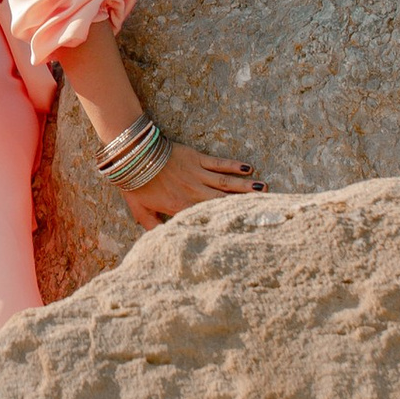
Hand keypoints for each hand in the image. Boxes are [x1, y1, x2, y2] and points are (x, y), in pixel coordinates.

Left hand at [122, 140, 258, 227]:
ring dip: (245, 185)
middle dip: (245, 203)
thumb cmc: (135, 184)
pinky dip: (233, 165)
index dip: (226, 222)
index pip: (207, 217)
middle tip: (267, 206)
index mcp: (181, 207)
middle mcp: (193, 192)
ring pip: (225, 182)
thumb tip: (161, 242)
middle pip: (223, 200)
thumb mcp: (140, 211)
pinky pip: (218, 163)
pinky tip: (248, 167)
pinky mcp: (196, 158)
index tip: (244, 227)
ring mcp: (196, 174)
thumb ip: (153, 228)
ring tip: (264, 188)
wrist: (132, 156)